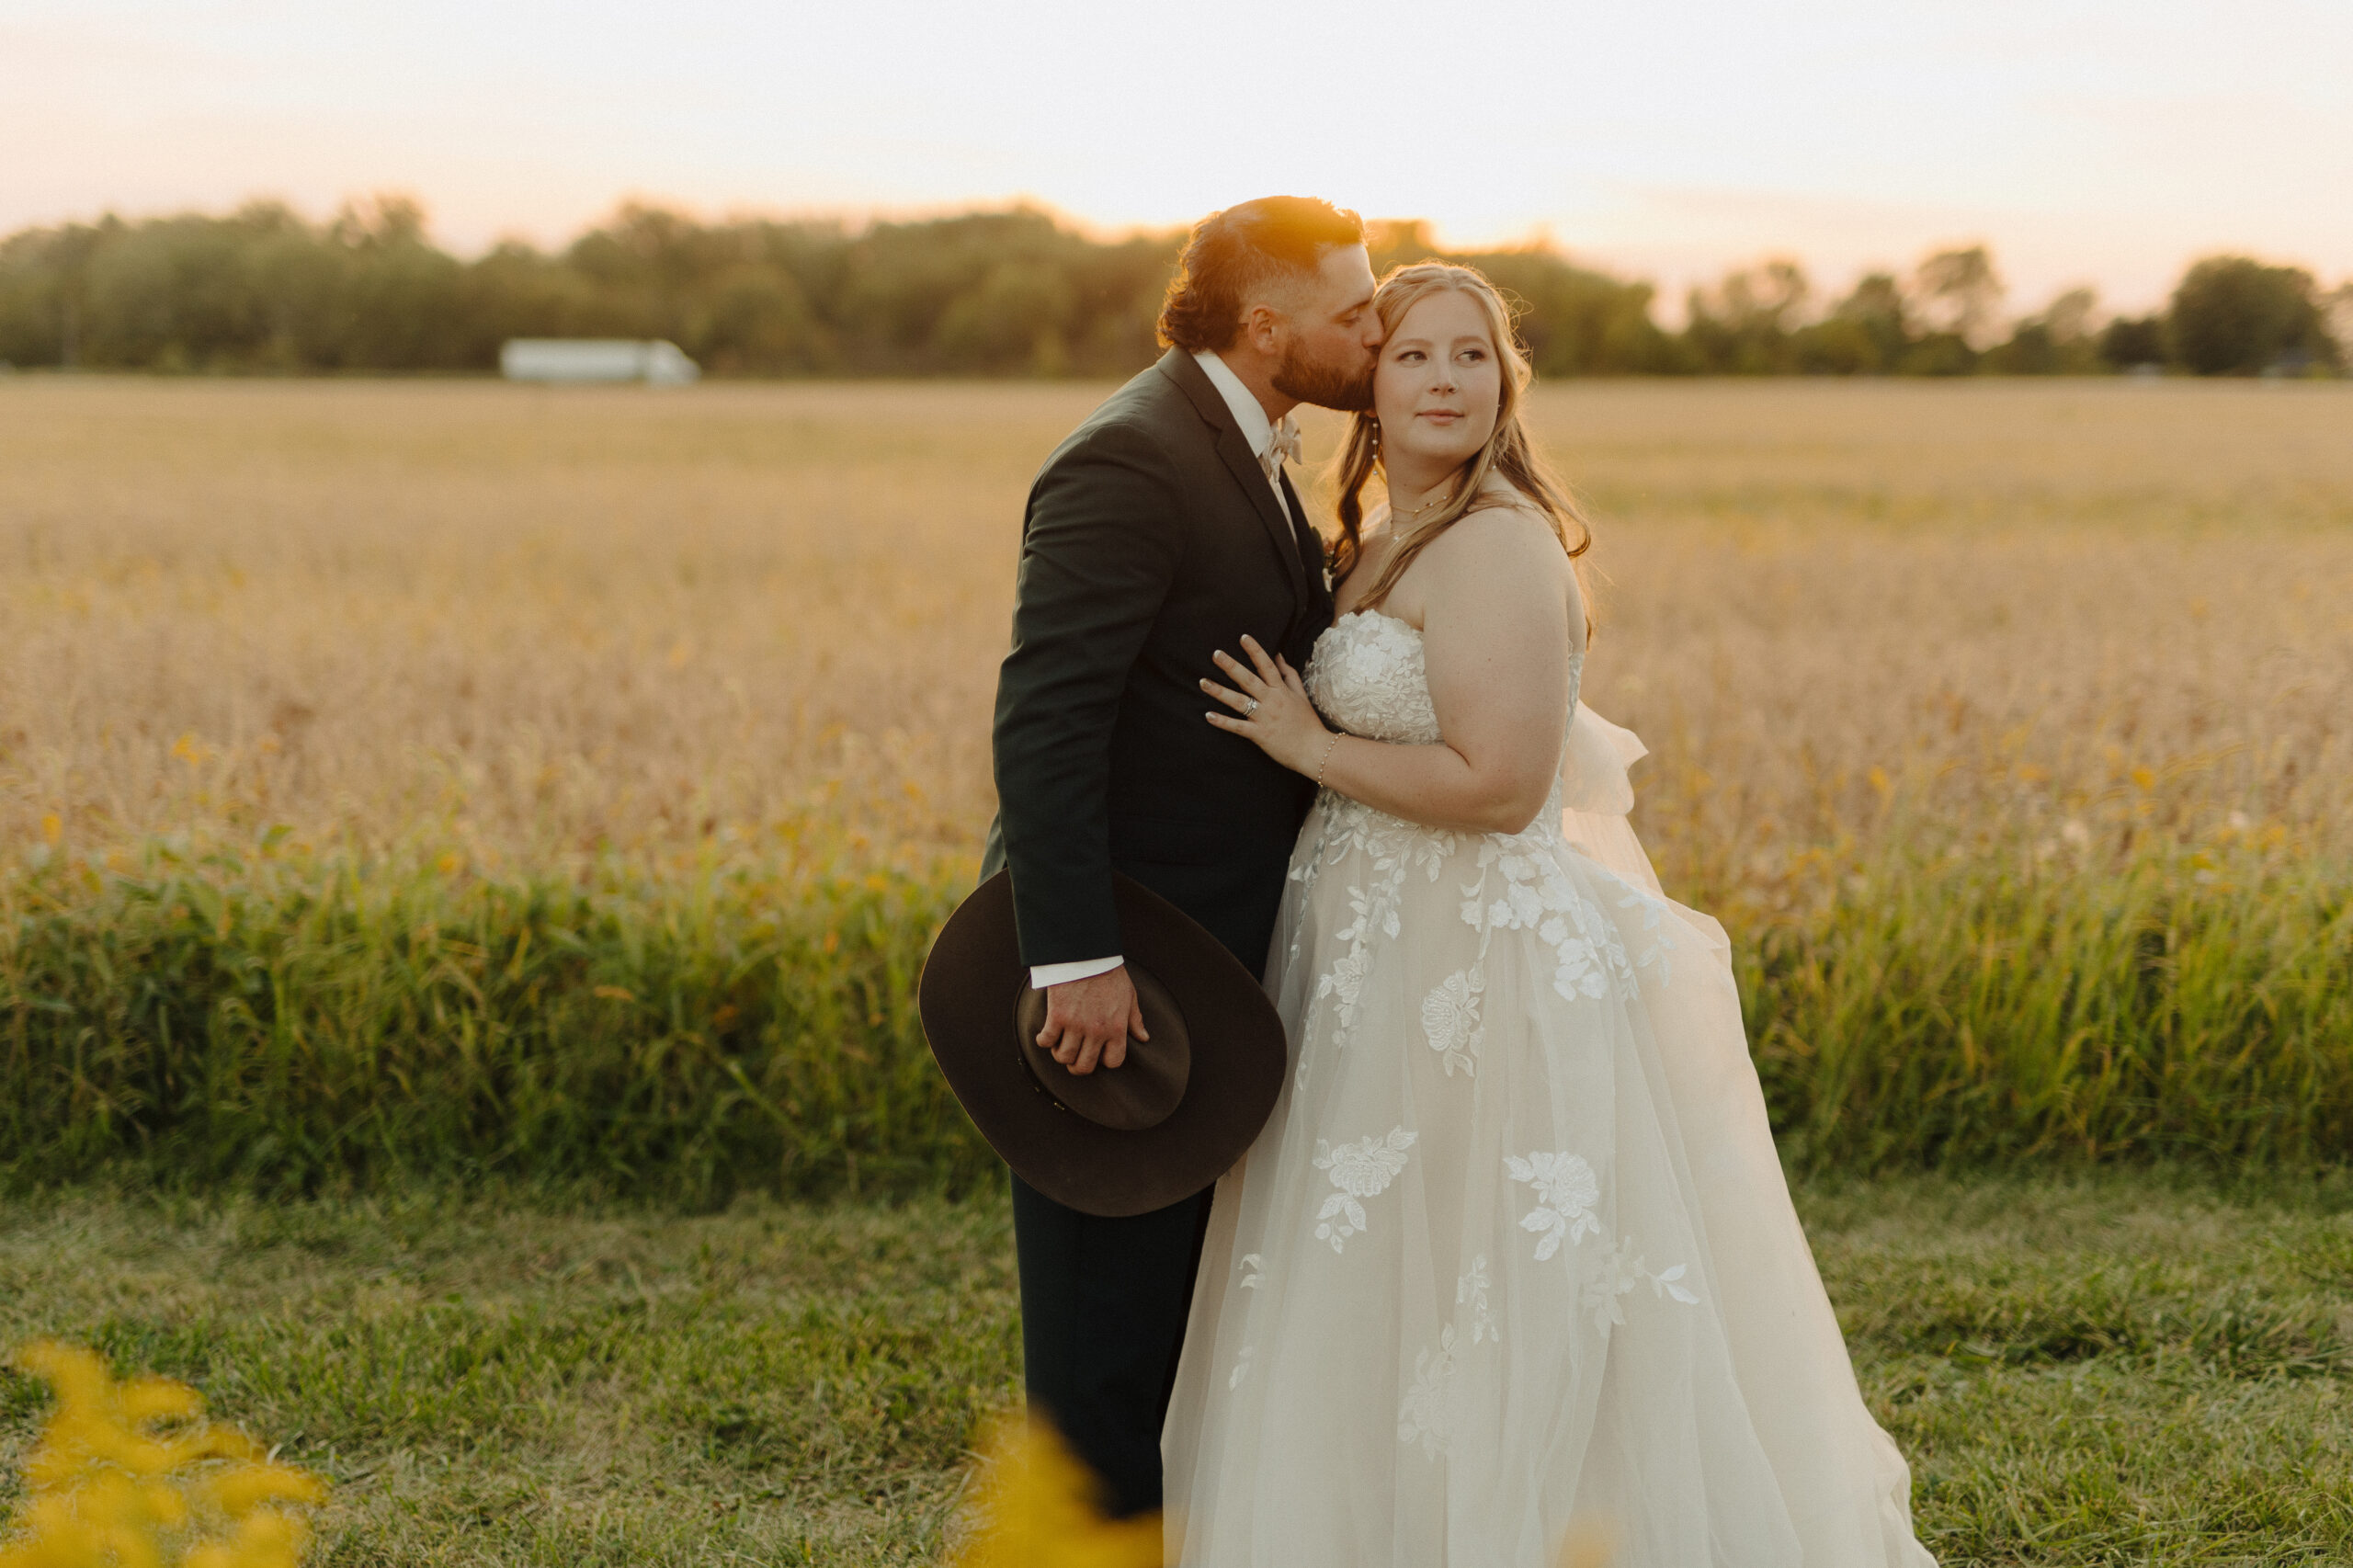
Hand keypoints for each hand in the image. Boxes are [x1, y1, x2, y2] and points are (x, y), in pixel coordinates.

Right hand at [1037, 965, 1147, 1075]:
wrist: (1086, 953)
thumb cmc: (1109, 973)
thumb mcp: (1129, 995)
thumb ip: (1135, 1019)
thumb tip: (1143, 1037)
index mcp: (1117, 1028)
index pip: (1113, 1061)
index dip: (1104, 1060)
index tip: (1097, 1052)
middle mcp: (1097, 1031)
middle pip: (1084, 1066)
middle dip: (1078, 1066)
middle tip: (1074, 1056)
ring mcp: (1075, 1025)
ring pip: (1063, 1057)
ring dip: (1060, 1054)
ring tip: (1061, 1043)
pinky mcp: (1057, 1016)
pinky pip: (1046, 1041)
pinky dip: (1044, 1041)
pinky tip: (1046, 1035)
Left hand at [1202, 634, 1330, 775]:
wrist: (1314, 750)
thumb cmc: (1308, 722)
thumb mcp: (1301, 695)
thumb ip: (1289, 674)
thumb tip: (1278, 655)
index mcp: (1282, 690)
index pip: (1267, 666)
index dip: (1255, 651)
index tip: (1244, 637)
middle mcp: (1272, 701)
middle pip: (1248, 680)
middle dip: (1231, 666)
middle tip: (1216, 654)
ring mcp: (1264, 718)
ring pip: (1239, 702)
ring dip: (1220, 691)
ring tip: (1203, 682)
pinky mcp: (1259, 734)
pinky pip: (1238, 727)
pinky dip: (1223, 722)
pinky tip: (1208, 715)